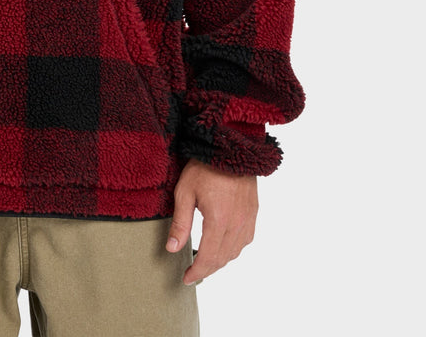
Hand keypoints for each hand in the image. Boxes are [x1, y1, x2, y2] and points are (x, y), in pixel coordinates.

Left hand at [166, 159, 257, 285]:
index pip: (208, 258)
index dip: (197, 272)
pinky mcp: (253, 213)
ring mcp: (248, 219)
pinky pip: (245, 240)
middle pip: (222, 259)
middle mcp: (237, 224)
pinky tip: (222, 245)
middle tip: (192, 273)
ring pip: (235, 252)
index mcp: (218, 221)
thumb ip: (180, 223)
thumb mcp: (185, 191)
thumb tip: (172, 249)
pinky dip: (233, 249)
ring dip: (220, 261)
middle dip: (206, 269)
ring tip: (204, 261)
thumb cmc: (205, 166)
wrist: (231, 147)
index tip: (186, 278)